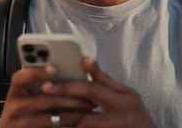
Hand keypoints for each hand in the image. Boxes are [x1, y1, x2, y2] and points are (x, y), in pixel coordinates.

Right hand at [0, 64, 95, 127]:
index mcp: (15, 90)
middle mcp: (16, 106)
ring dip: (77, 112)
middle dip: (73, 97)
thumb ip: (35, 82)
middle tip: (90, 95)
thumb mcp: (21, 94)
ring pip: (56, 117)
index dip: (37, 72)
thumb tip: (59, 68)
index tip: (53, 68)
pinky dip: (71, 125)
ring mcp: (23, 123)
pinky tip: (80, 122)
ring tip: (90, 108)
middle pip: (48, 99)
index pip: (22, 77)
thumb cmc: (20, 111)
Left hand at [38, 57, 156, 127]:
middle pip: (90, 94)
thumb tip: (86, 59)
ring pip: (86, 120)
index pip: (98, 82)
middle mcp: (126, 109)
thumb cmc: (135, 119)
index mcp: (126, 95)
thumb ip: (107, 82)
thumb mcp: (127, 98)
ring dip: (67, 117)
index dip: (77, 75)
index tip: (57, 69)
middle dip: (65, 89)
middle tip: (46, 88)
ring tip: (50, 114)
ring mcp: (121, 125)